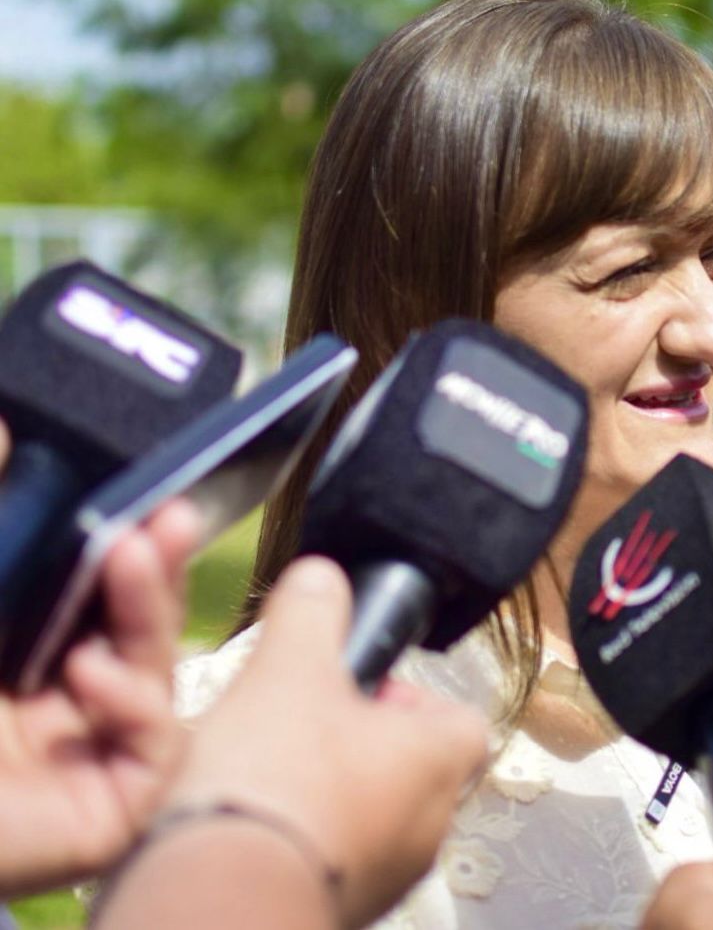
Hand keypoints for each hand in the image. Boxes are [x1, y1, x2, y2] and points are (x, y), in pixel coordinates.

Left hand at [0, 428, 199, 895]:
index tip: (147, 496)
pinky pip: (158, 748)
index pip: (89, 600)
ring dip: (150, 615)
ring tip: (129, 560)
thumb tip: (3, 426)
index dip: (125, 548)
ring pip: (157, 677)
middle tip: (172, 515)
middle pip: (136, 630)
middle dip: (156, 570)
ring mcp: (84, 760)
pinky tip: (90, 679)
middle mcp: (53, 709)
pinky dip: (139, 706)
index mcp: (12, 662)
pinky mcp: (109, 811)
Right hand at [157, 556, 488, 927]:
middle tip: (300, 727)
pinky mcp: (337, 914)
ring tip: (263, 774)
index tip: (358, 689)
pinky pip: (329, 865)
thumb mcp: (288, 668)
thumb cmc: (273, 778)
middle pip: (411, 769)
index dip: (413, 698)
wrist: (219, 899)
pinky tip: (245, 826)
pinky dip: (298, 843)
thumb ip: (312, 612)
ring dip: (327, 795)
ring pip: (370, 820)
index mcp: (438, 763)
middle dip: (358, 744)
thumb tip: (323, 578)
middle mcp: (429, 829)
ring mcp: (386, 880)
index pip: (461, 720)